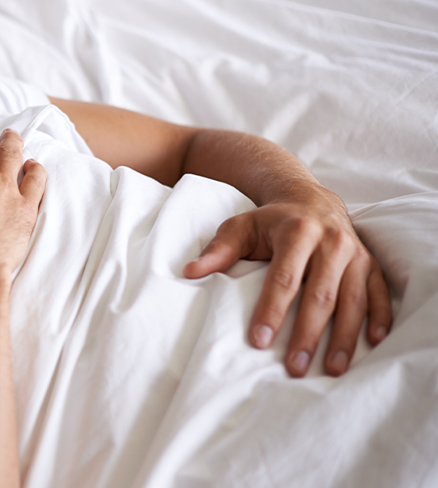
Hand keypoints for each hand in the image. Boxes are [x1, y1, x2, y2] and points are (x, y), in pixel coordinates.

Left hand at [183, 185, 391, 376]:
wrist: (312, 201)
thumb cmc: (269, 221)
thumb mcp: (240, 227)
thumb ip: (218, 250)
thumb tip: (189, 272)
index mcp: (297, 232)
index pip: (283, 278)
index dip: (271, 310)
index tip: (259, 341)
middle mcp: (332, 242)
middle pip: (321, 295)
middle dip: (308, 334)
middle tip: (295, 367)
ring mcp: (356, 254)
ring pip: (353, 299)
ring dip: (345, 336)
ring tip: (333, 369)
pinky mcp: (371, 264)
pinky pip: (380, 293)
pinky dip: (379, 317)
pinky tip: (373, 343)